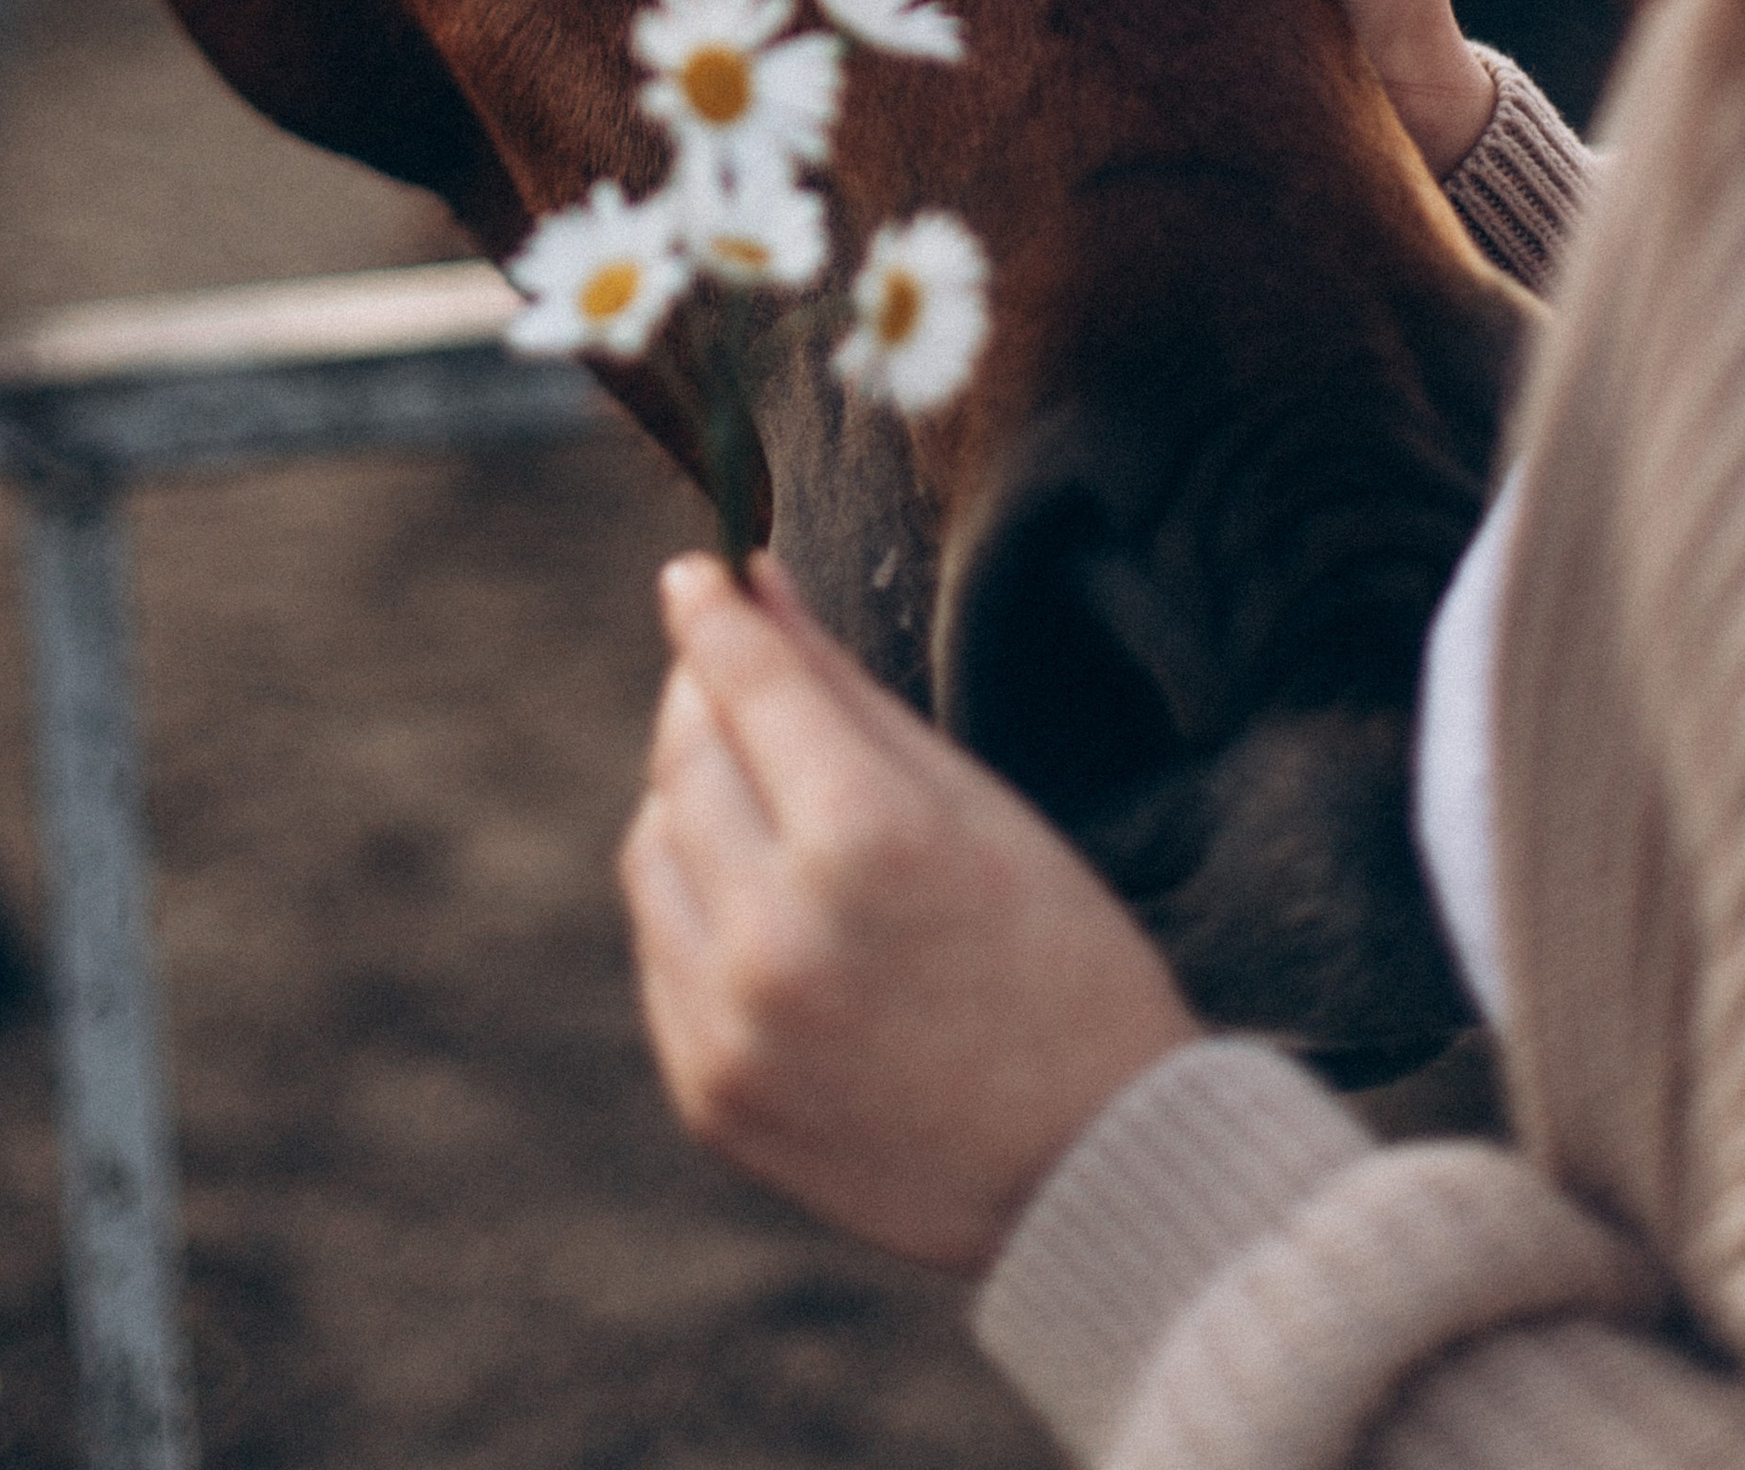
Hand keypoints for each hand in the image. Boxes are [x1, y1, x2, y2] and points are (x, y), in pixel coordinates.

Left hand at [619, 550, 1195, 1272]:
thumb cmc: (1061, 962)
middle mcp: (779, 934)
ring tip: (763, 797)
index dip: (713, 611)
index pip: (744, 681)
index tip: (696, 571)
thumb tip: (754, 586)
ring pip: (652, 848)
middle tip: (734, 673)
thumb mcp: (973, 803)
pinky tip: (762, 900)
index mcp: (865, 840)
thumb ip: (845, 692)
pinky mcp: (710, 1096)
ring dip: (689, 799)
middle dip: (705, 697)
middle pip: (684, 756)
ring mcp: (733, 1027)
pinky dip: (693, 903)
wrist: (1093, 1172)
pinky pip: (662, 950)